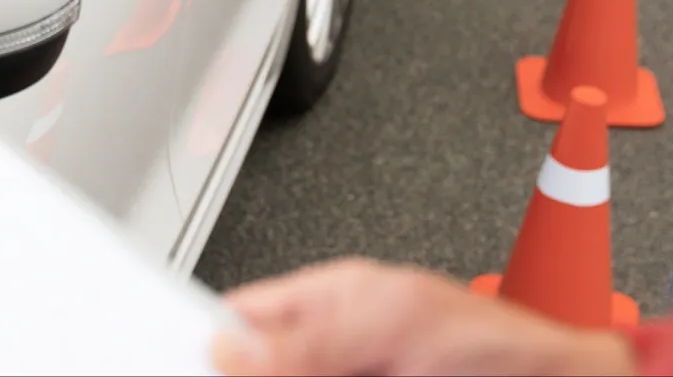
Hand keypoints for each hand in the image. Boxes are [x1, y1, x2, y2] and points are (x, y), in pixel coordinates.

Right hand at [211, 258, 635, 376]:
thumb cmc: (497, 342)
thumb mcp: (397, 322)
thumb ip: (313, 339)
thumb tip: (230, 349)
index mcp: (327, 303)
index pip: (240, 319)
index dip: (203, 337)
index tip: (175, 357)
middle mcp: (329, 355)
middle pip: (253, 372)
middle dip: (235, 374)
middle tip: (217, 376)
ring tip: (292, 374)